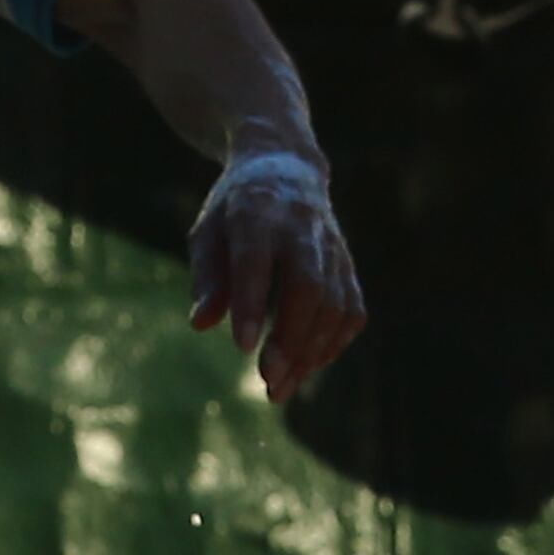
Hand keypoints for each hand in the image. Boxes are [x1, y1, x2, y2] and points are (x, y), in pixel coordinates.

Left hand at [189, 148, 365, 403]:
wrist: (286, 167)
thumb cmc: (235, 209)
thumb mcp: (208, 230)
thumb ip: (206, 275)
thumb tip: (201, 323)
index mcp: (256, 210)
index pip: (256, 259)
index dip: (251, 303)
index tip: (243, 348)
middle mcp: (301, 225)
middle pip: (308, 284)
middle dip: (292, 337)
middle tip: (268, 380)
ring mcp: (332, 245)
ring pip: (334, 303)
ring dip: (311, 352)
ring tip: (280, 388)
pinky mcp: (348, 264)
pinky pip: (351, 310)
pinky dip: (333, 344)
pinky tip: (306, 366)